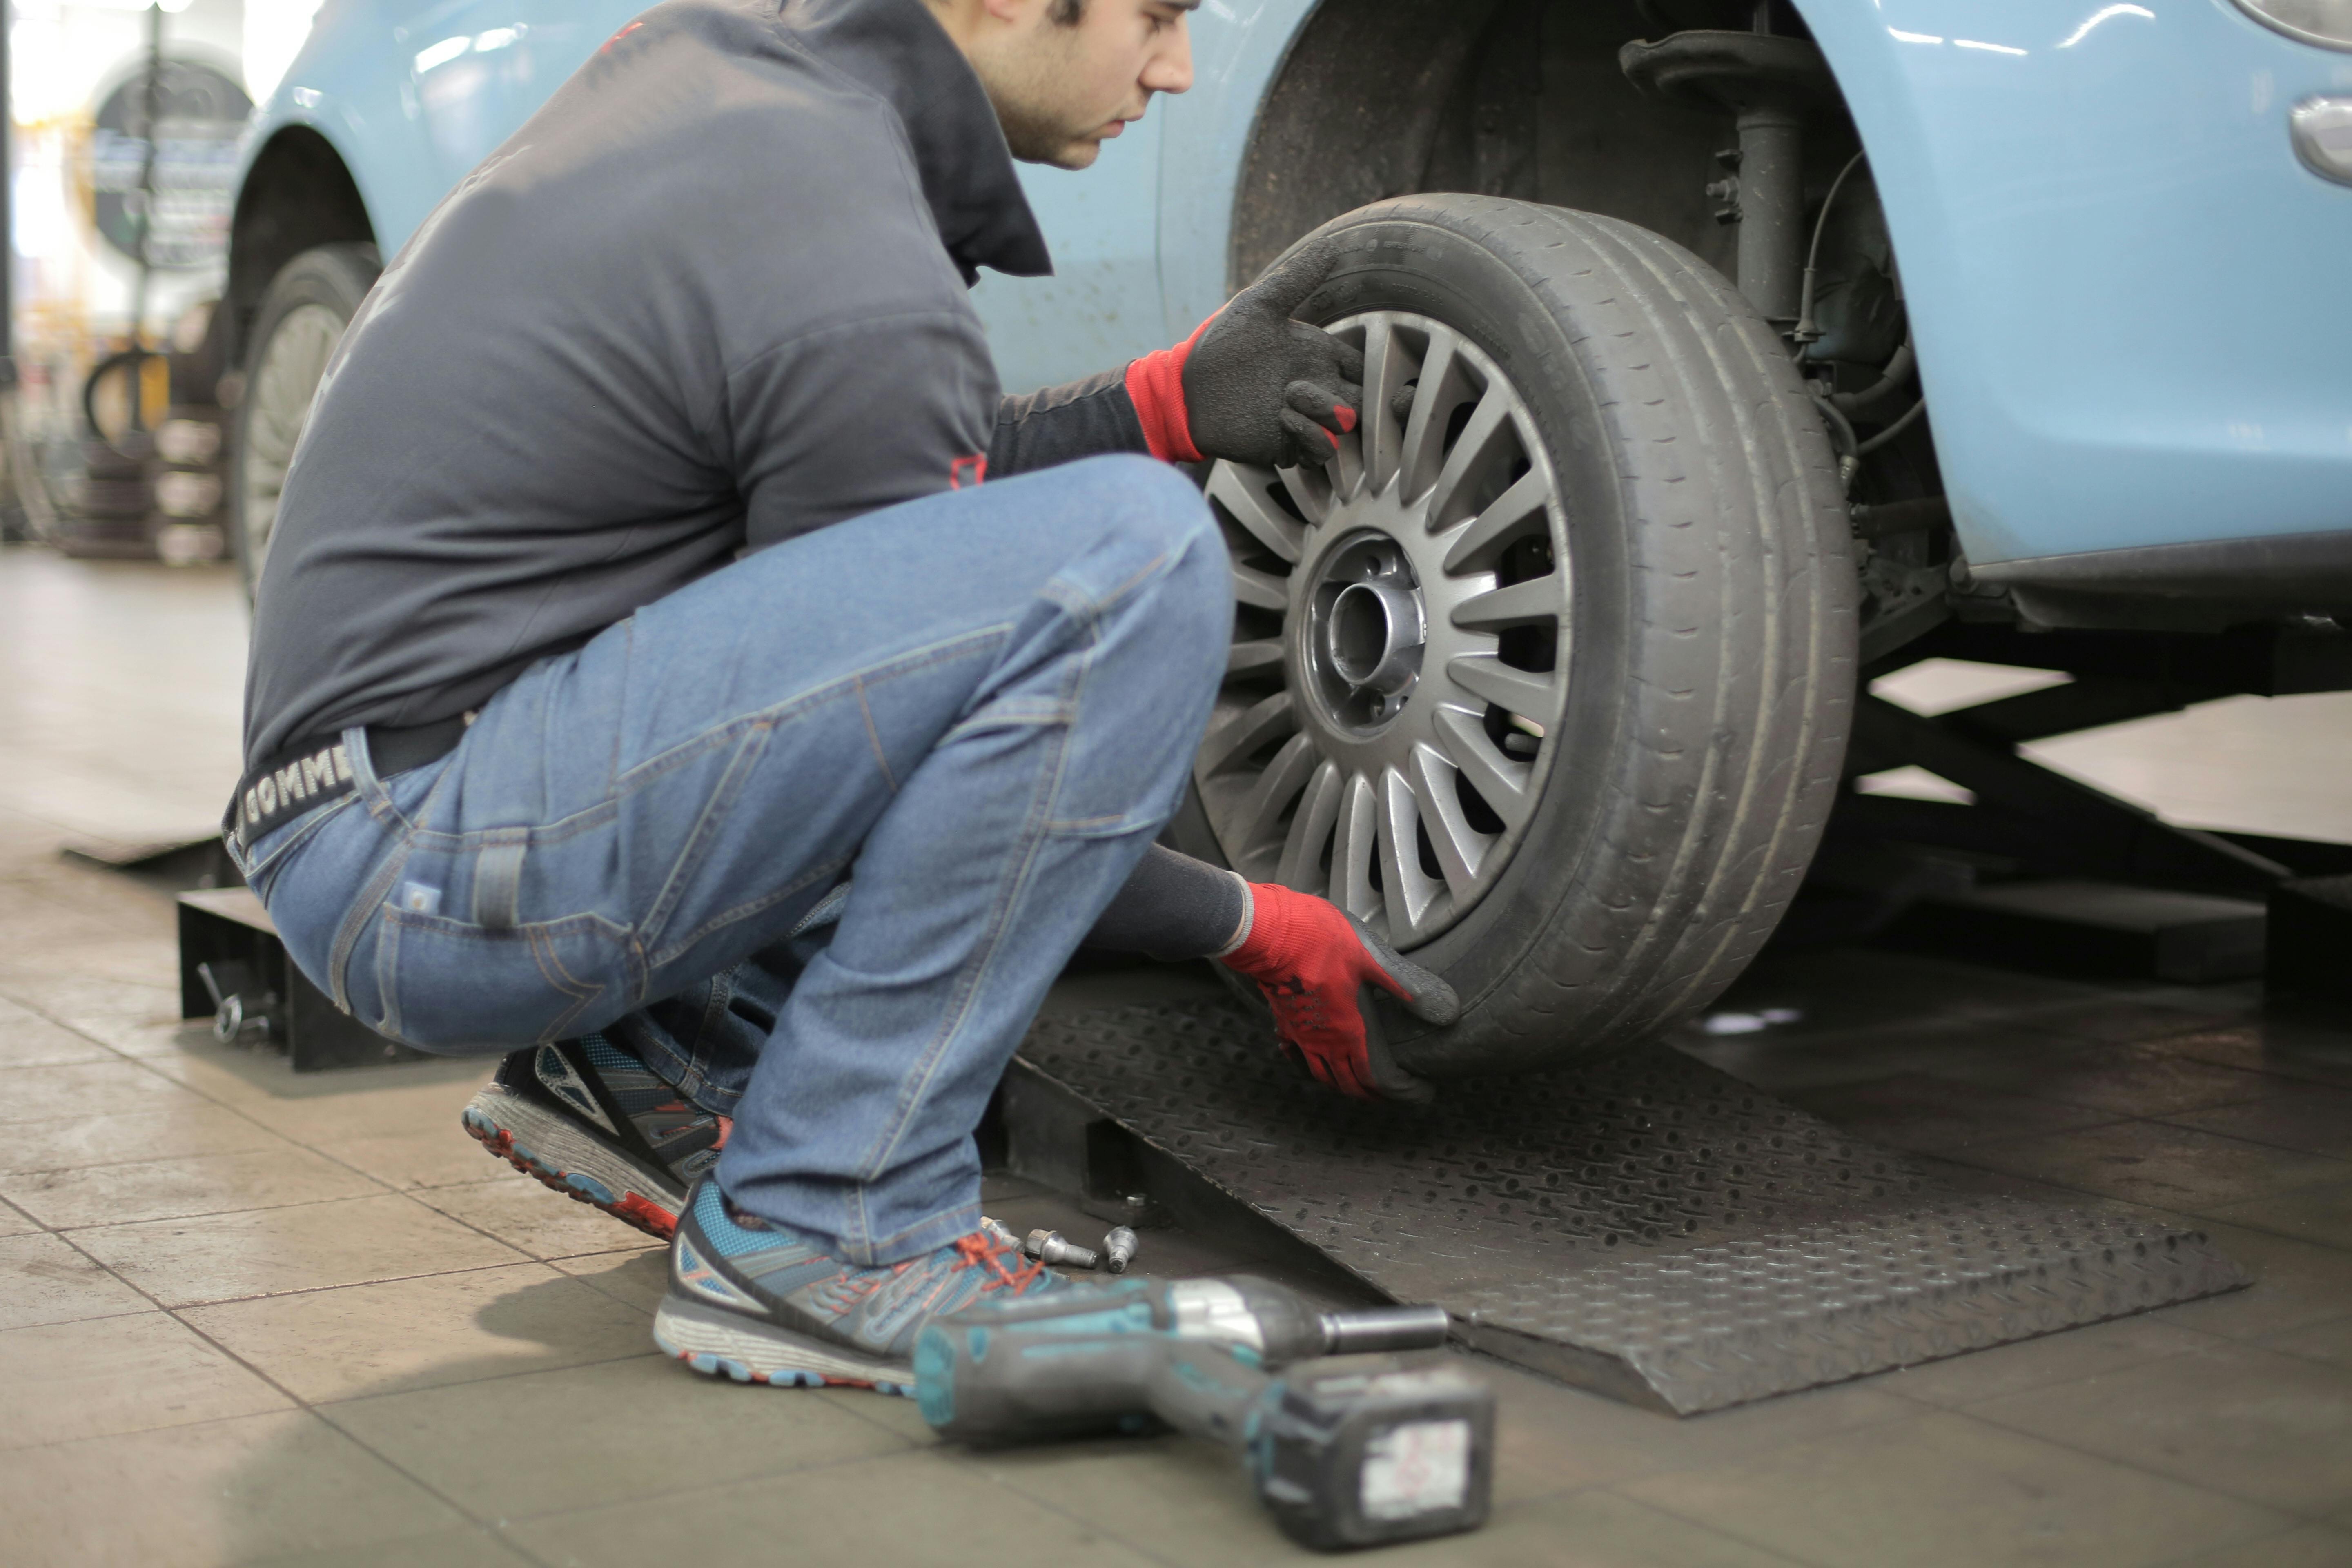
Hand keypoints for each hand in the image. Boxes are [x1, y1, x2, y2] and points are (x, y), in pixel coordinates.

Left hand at [1181, 236, 1366, 469]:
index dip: (1368, 367)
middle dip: (1359, 398)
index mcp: (1318, 356)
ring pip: (1345, 427)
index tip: (1351, 364)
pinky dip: (1310, 434)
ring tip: (1291, 394)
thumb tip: (1331, 245)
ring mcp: (1304, 419)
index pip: (1362, 367)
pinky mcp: (1288, 445)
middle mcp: (1317, 388)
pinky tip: (1284, 417)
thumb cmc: (1221, 344)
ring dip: (1326, 411)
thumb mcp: (1259, 306)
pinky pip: (1319, 450)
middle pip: (1362, 401)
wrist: (1186, 388)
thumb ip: (1297, 280)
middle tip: (1324, 386)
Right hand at [1218, 882, 1454, 1100]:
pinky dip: (1307, 1064)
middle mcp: (1324, 1042)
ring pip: (1320, 1074)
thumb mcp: (1372, 959)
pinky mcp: (1284, 1021)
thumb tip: (1447, 1012)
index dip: (1396, 1092)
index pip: (1373, 1078)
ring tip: (1353, 1084)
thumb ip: (1406, 987)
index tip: (1415, 1094)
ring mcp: (1301, 1035)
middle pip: (1347, 1083)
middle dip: (1369, 1095)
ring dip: (1340, 1084)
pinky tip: (1310, 1058)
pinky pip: (1296, 1055)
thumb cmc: (1320, 942)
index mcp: (1350, 1031)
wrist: (1270, 933)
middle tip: (1387, 1096)